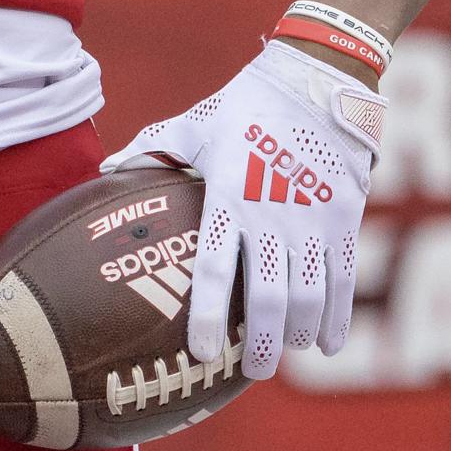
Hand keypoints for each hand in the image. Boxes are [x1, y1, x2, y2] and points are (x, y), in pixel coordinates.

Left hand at [104, 41, 382, 378]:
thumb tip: (105, 171)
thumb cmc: (245, 106)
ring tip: (283, 353)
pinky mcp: (345, 219)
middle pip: (269, 298)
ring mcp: (314, 220)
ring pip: (310, 297)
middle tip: (252, 370)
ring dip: (297, 336)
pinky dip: (337, 319)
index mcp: (229, 195)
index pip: (216, 267)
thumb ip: (152, 151)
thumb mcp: (194, 124)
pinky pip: (344, 280)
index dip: (209, 314)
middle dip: (262, 344)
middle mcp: (272, 215)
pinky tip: (325, 345)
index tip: (201, 352)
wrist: (316, 80)